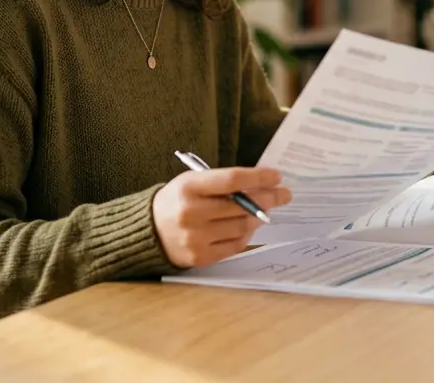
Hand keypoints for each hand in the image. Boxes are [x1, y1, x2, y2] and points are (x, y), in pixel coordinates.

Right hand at [151, 167, 290, 268]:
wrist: (149, 230)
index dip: (258, 178)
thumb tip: (263, 186)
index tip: (277, 176)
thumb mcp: (193, 182)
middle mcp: (191, 213)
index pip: (231, 180)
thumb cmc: (179, 200)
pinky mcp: (200, 256)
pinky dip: (247, 234)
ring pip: (242, 226)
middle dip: (268, 198)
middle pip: (241, 205)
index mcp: (188, 187)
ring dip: (258, 217)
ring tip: (265, 210)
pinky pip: (235, 245)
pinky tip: (249, 226)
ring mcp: (195, 238)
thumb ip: (223, 183)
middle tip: (284, 194)